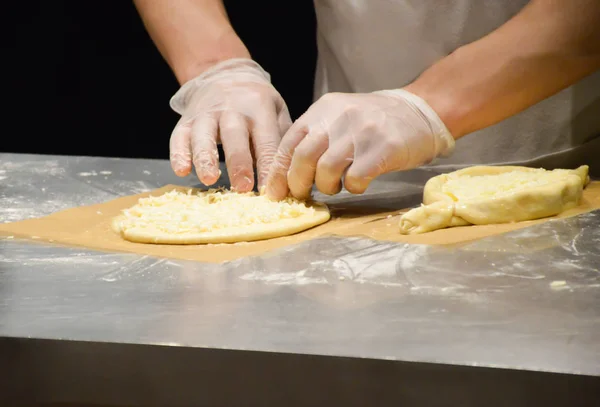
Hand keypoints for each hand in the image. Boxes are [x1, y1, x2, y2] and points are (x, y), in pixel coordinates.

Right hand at [169, 58, 291, 191]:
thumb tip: (290, 172)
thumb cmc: (257, 102)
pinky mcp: (186, 120)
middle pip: (234, 136)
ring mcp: (206, 113)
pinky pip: (179, 136)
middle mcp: (231, 109)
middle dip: (238, 163)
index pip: (265, 140)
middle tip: (242, 188)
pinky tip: (181, 171)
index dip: (267, 165)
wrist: (225, 73)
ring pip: (203, 135)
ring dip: (205, 158)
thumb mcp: (276, 109)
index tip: (269, 189)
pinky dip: (178, 153)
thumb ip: (282, 137)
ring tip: (209, 179)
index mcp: (259, 108)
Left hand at [265, 89, 454, 199]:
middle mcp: (340, 117)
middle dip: (297, 183)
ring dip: (326, 187)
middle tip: (303, 194)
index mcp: (324, 109)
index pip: (289, 142)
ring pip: (326, 169)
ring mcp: (362, 131)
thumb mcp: (339, 118)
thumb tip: (286, 174)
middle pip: (303, 157)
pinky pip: (355, 178)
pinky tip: (359, 184)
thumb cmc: (374, 121)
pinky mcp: (384, 148)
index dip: (278, 171)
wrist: (421, 111)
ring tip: (336, 187)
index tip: (275, 192)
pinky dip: (353, 188)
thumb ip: (315, 137)